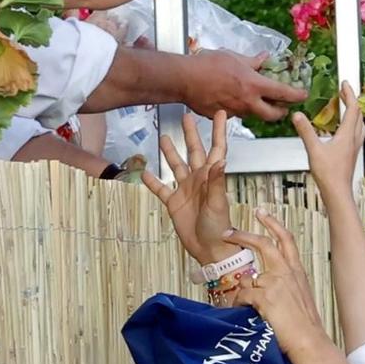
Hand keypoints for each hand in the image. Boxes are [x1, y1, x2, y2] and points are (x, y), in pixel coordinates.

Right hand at [143, 111, 233, 266]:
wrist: (210, 249)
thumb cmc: (219, 227)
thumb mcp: (217, 203)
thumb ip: (217, 181)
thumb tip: (220, 159)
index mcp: (211, 177)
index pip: (216, 148)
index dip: (218, 131)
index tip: (220, 113)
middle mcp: (198, 180)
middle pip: (193, 151)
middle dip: (191, 134)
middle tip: (186, 117)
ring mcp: (186, 190)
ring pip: (176, 166)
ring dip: (170, 152)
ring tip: (164, 138)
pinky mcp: (174, 203)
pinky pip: (161, 189)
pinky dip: (153, 181)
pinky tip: (144, 172)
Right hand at [182, 51, 305, 121]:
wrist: (184, 79)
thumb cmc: (207, 65)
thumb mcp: (234, 57)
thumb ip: (253, 61)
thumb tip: (265, 58)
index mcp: (253, 85)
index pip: (283, 93)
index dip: (296, 95)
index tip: (303, 95)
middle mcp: (247, 102)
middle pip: (273, 115)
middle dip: (281, 112)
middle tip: (282, 106)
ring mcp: (235, 112)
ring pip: (253, 115)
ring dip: (258, 109)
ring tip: (254, 98)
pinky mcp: (222, 117)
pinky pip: (235, 114)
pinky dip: (238, 108)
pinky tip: (231, 98)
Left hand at [225, 211, 325, 339]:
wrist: (309, 341)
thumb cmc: (305, 326)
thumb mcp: (299, 298)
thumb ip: (283, 285)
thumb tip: (260, 283)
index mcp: (297, 271)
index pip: (286, 239)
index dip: (272, 223)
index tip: (262, 213)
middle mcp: (287, 272)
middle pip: (263, 243)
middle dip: (243, 235)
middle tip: (228, 232)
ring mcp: (275, 283)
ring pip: (247, 278)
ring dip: (242, 291)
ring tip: (246, 307)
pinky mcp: (265, 296)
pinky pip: (242, 295)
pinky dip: (240, 304)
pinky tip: (245, 312)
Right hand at [289, 84, 364, 211]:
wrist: (337, 193)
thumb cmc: (329, 174)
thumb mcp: (313, 149)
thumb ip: (305, 131)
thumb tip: (298, 115)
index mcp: (347, 135)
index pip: (353, 109)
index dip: (349, 94)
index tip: (345, 84)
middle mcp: (353, 140)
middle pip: (358, 115)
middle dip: (352, 101)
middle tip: (344, 93)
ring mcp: (354, 148)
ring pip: (359, 125)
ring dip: (354, 114)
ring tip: (346, 108)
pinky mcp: (351, 155)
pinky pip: (355, 135)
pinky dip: (352, 126)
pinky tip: (343, 131)